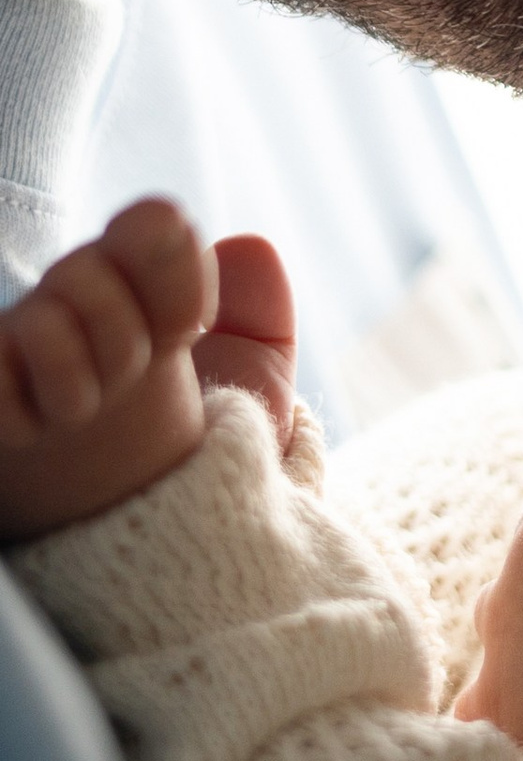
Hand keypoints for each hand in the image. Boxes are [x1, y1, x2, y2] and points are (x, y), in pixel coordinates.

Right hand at [0, 196, 224, 537]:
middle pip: (87, 265)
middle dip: (125, 338)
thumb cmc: (190, 451)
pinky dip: (18, 405)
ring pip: (40, 315)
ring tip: (84, 414)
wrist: (138, 534)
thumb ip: (261, 320)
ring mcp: (21, 345)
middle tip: (128, 382)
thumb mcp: (251, 394)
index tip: (190, 328)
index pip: (152, 226)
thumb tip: (249, 245)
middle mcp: (74, 304)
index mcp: (143, 290)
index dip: (177, 272)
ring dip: (77, 376)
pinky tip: (38, 429)